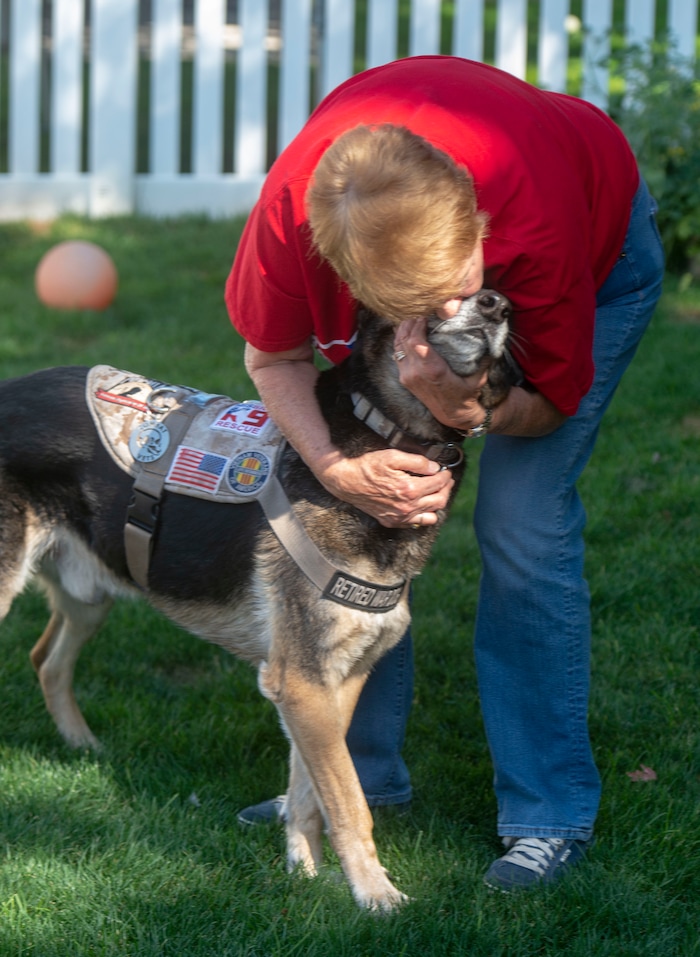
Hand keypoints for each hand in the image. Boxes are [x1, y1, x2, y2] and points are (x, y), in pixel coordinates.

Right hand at [316, 446, 454, 528]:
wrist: (346, 482)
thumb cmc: (367, 467)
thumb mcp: (393, 456)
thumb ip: (418, 462)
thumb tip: (435, 468)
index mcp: (409, 489)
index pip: (438, 483)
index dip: (445, 475)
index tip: (446, 470)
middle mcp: (407, 507)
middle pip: (439, 501)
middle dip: (446, 489)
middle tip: (447, 480)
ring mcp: (400, 517)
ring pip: (432, 516)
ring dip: (438, 503)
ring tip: (436, 492)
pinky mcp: (392, 521)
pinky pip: (416, 523)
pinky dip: (424, 515)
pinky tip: (422, 504)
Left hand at [393, 319, 490, 430]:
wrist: (452, 414)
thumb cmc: (467, 394)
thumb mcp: (478, 377)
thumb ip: (484, 359)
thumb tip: (492, 337)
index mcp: (433, 370)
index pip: (415, 342)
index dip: (417, 325)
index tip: (425, 315)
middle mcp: (416, 373)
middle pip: (404, 340)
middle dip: (409, 324)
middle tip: (418, 312)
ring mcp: (407, 376)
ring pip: (397, 346)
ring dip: (402, 331)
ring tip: (411, 319)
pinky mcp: (404, 378)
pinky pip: (396, 355)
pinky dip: (400, 342)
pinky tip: (406, 332)